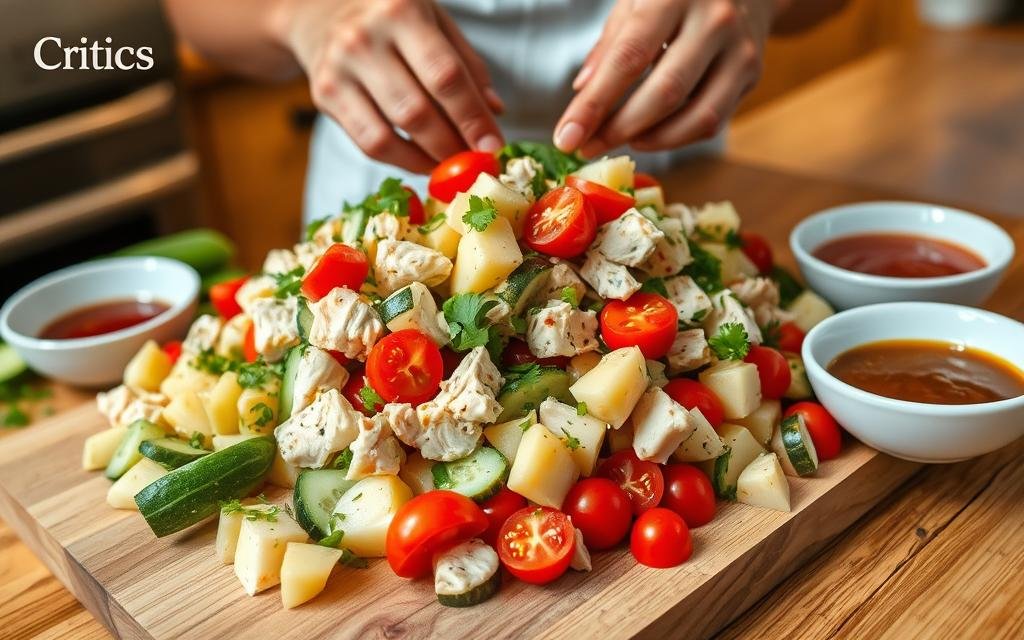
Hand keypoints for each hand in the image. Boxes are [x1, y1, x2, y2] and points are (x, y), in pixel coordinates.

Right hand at [278, 0, 504, 172]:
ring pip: (388, 135)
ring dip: (426, 159)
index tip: (492, 147)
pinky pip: (368, 144)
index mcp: (401, 11)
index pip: (445, 76)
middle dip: (451, 146)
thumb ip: (466, 63)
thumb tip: (494, 111)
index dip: (472, 118)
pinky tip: (422, 161)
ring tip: (450, 165)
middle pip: (416, 111)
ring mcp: (339, 68)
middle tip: (474, 163)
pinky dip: (401, 161)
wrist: (321, 11)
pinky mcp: (323, 95)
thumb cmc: (389, 18)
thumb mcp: (434, 21)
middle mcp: (365, 38)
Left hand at [554, 0, 778, 156]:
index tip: (566, 137)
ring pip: (695, 116)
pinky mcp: (753, 74)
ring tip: (618, 142)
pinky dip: (676, 137)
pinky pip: (713, 121)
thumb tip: (584, 91)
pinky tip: (649, 135)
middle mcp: (714, 20)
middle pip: (664, 93)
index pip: (629, 58)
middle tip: (586, 148)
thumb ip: (611, 43)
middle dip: (618, 129)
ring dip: (650, 140)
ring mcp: (740, 49)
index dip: (595, 104)